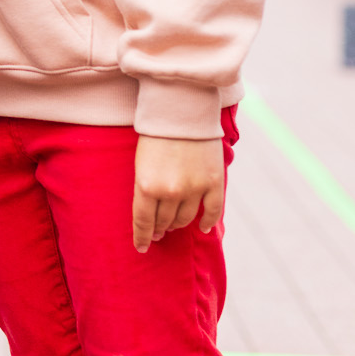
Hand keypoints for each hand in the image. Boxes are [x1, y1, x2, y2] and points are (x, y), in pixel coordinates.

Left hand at [131, 134, 224, 251]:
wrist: (181, 108)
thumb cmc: (155, 132)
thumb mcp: (141, 162)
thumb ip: (146, 187)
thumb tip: (150, 213)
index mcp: (146, 185)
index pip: (143, 221)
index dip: (141, 236)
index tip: (142, 247)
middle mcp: (170, 192)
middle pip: (164, 221)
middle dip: (159, 229)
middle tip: (157, 232)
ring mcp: (194, 188)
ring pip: (185, 218)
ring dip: (178, 224)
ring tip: (174, 226)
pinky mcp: (213, 182)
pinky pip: (212, 211)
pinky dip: (207, 222)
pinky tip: (202, 227)